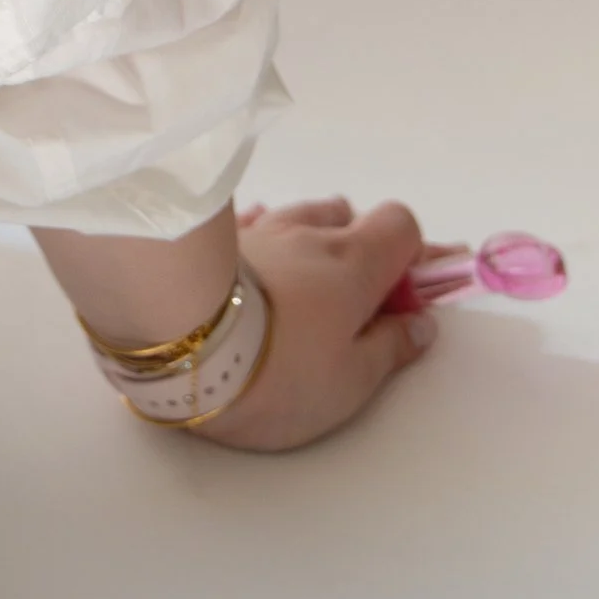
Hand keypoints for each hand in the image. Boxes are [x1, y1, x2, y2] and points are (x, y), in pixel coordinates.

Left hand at [193, 195, 438, 452]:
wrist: (177, 340)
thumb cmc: (278, 371)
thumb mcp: (350, 383)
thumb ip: (390, 349)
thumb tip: (421, 323)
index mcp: (352, 262)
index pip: (401, 226)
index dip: (414, 258)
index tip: (410, 298)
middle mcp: (307, 232)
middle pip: (349, 218)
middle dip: (362, 253)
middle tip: (357, 304)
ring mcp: (257, 229)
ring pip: (300, 216)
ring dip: (314, 241)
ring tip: (307, 287)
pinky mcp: (214, 240)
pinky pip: (252, 223)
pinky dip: (267, 238)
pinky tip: (259, 260)